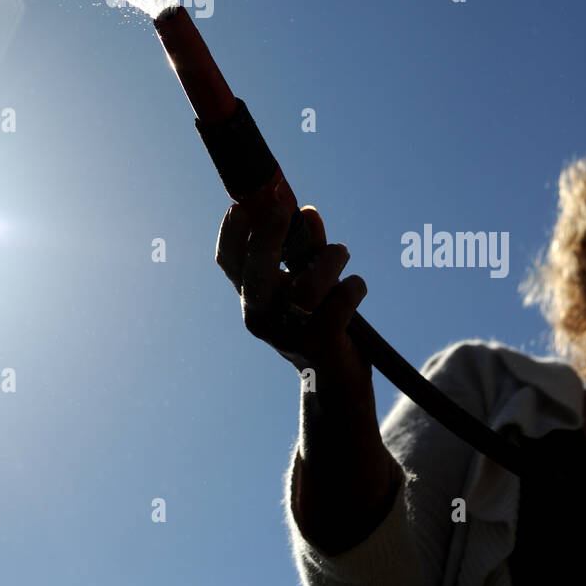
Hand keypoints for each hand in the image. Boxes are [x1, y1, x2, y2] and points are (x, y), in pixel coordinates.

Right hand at [215, 199, 371, 404]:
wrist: (336, 381)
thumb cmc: (319, 320)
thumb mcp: (308, 281)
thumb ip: (307, 247)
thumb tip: (308, 212)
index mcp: (253, 297)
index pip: (229, 263)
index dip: (231, 233)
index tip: (242, 205)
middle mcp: (261, 318)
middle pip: (255, 274)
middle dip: (266, 238)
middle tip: (280, 208)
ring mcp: (287, 335)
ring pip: (306, 288)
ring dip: (329, 260)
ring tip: (341, 252)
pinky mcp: (318, 346)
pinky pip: (337, 306)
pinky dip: (352, 288)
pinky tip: (356, 286)